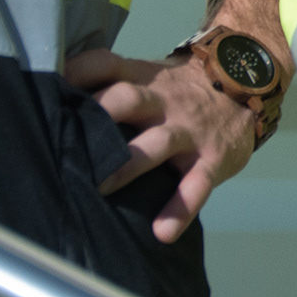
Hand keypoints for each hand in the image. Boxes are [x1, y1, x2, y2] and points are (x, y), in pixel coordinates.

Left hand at [58, 0, 289, 243]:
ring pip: (156, 145)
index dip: (78, 72)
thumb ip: (114, 84)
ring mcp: (188, 131)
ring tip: (100, 189)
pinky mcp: (211, 160)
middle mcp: (163, 102)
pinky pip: (195, 186)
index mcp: (144, 79)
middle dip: (98, 115)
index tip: (49, 87)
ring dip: (126, 165)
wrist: (247, 83)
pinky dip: (179, 210)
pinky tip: (162, 232)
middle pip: (127, 99)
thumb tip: (57, 99)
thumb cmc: (182, 90)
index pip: (107, 64)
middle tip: (64, 140)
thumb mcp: (151, 76)